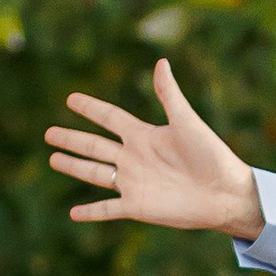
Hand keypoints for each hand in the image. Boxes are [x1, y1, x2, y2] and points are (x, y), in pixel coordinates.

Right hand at [47, 58, 264, 238]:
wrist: (227, 193)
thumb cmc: (212, 155)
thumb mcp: (187, 122)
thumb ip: (170, 95)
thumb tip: (161, 62)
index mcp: (145, 135)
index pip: (110, 118)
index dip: (90, 108)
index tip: (71, 98)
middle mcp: (135, 158)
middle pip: (95, 145)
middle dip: (72, 139)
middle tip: (48, 132)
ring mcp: (134, 183)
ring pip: (95, 173)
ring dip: (74, 167)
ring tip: (53, 159)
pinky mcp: (138, 206)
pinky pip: (108, 210)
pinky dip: (91, 212)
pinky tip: (73, 214)